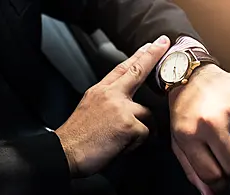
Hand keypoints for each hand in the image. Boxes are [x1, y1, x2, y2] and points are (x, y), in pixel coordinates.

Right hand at [56, 35, 170, 176]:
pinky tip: (121, 145)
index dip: (137, 56)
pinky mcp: (128, 124)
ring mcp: (120, 108)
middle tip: (162, 43)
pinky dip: (136, 142)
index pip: (121, 68)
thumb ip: (108, 100)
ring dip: (139, 128)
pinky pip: (144, 132)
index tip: (148, 45)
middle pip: (136, 71)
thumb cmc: (78, 134)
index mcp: (100, 91)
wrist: (66, 152)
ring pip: (146, 113)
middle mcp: (110, 95)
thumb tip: (125, 101)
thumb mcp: (90, 108)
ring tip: (122, 138)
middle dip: (151, 55)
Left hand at [169, 64, 229, 193]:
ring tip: (226, 138)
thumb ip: (191, 167)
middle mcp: (209, 123)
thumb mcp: (177, 138)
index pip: (211, 176)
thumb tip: (209, 193)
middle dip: (227, 166)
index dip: (216, 182)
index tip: (217, 176)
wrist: (191, 76)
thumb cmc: (182, 109)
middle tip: (220, 152)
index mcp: (188, 133)